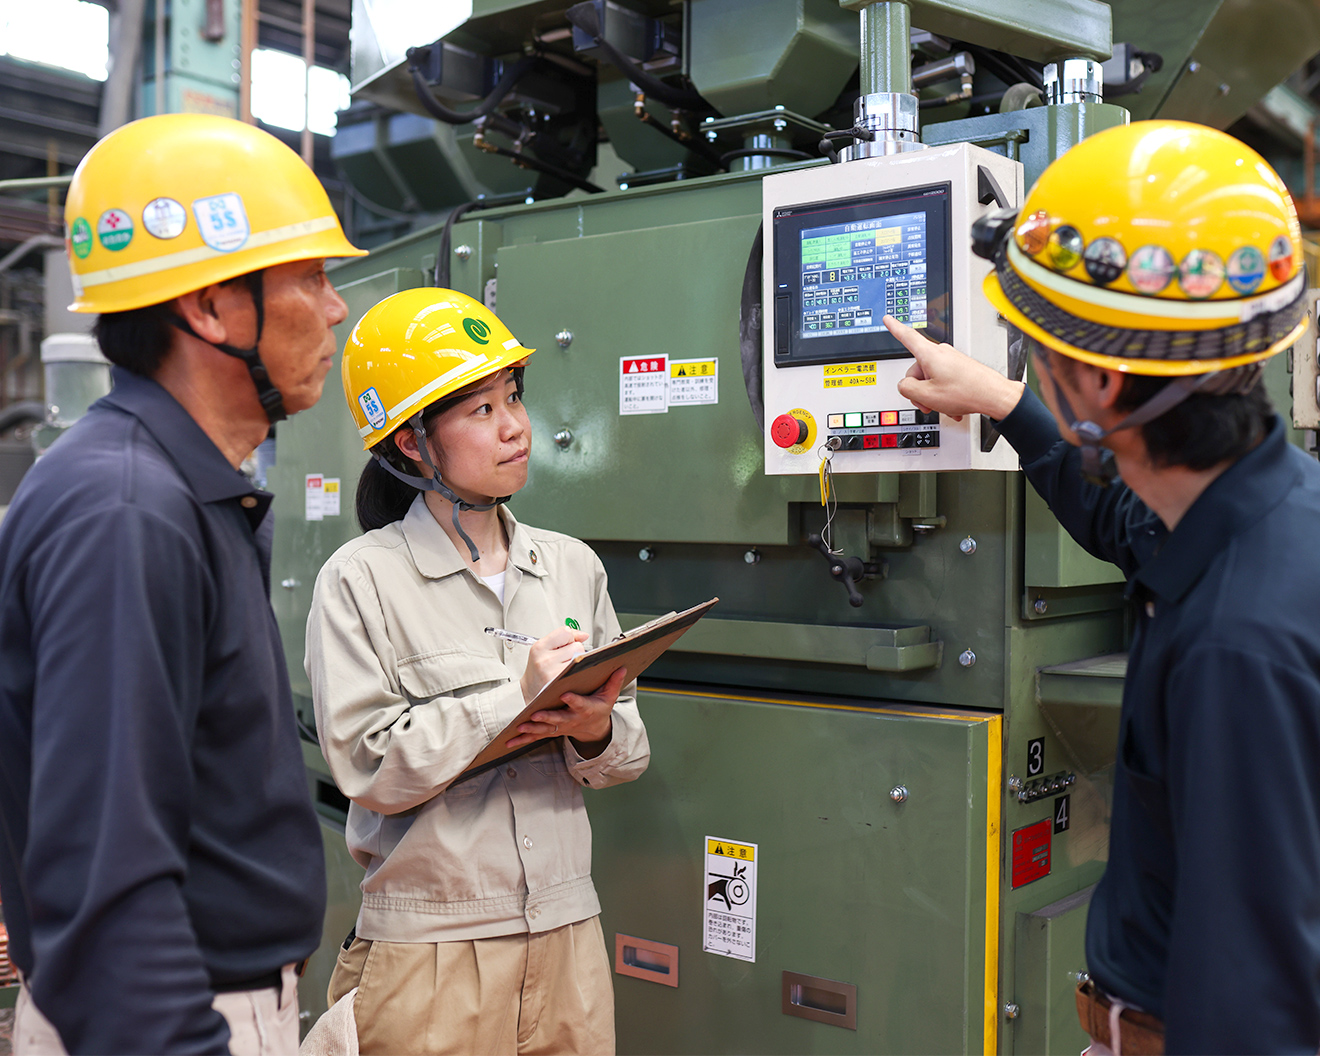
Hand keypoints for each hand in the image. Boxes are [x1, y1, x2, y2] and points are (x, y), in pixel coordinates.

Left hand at [506, 666, 628, 753]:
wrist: (594, 729)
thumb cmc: (599, 709)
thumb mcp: (609, 696)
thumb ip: (614, 682)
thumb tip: (621, 668)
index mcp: (586, 709)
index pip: (580, 704)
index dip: (574, 700)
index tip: (566, 695)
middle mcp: (572, 719)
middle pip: (559, 719)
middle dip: (548, 717)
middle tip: (537, 714)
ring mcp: (560, 727)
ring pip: (545, 729)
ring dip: (532, 729)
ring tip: (521, 727)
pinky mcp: (551, 731)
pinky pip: (536, 737)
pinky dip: (522, 740)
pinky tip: (510, 742)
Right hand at [519, 627, 587, 703]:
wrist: (531, 691)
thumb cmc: (539, 669)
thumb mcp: (545, 649)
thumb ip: (564, 638)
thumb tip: (584, 635)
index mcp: (539, 647)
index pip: (565, 632)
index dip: (568, 638)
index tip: (563, 645)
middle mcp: (545, 660)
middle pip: (577, 646)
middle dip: (574, 651)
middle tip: (563, 659)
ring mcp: (554, 673)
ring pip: (581, 658)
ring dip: (577, 661)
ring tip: (565, 667)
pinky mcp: (562, 684)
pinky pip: (581, 671)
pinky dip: (578, 671)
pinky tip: (569, 674)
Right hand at [884, 315, 1025, 421]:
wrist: (994, 395)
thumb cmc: (967, 392)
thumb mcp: (927, 395)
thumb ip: (906, 388)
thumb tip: (905, 385)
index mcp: (929, 355)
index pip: (907, 337)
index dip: (895, 327)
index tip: (888, 318)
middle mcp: (941, 353)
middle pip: (917, 370)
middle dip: (919, 389)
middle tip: (928, 402)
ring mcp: (951, 359)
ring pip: (931, 378)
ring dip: (933, 395)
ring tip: (945, 406)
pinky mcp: (960, 367)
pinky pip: (944, 380)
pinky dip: (944, 394)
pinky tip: (952, 405)